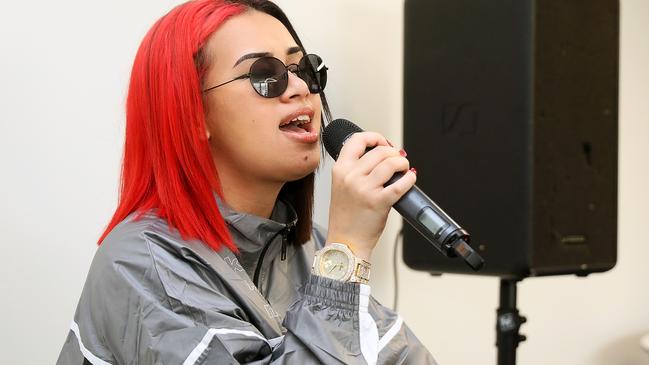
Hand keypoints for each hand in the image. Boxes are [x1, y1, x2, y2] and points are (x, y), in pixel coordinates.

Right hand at [326, 132, 416, 261]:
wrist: (346, 242)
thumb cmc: (345, 217)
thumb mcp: (341, 186)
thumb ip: (355, 169)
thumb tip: (381, 155)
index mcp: (340, 170)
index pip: (357, 140)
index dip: (374, 137)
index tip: (383, 143)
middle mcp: (351, 176)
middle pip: (379, 151)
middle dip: (394, 153)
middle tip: (398, 160)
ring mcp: (364, 189)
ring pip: (391, 163)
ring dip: (403, 163)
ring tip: (404, 169)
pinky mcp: (379, 202)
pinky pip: (400, 183)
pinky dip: (410, 178)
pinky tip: (410, 179)